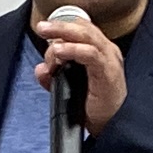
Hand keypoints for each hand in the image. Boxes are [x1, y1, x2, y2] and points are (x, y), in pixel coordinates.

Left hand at [33, 10, 125, 132]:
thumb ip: (53, 76)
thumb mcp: (68, 87)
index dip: (62, 25)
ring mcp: (109, 60)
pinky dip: (73, 50)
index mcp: (100, 51)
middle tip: (42, 27)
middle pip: (83, 27)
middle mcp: (106, 51)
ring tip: (47, 36)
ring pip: (87, 36)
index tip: (44, 28)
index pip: (82, 28)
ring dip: (64, 34)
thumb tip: (40, 69)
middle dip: (59, 25)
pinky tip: (60, 51)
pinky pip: (90, 54)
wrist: (112, 127)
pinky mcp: (108, 72)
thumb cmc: (96, 106)